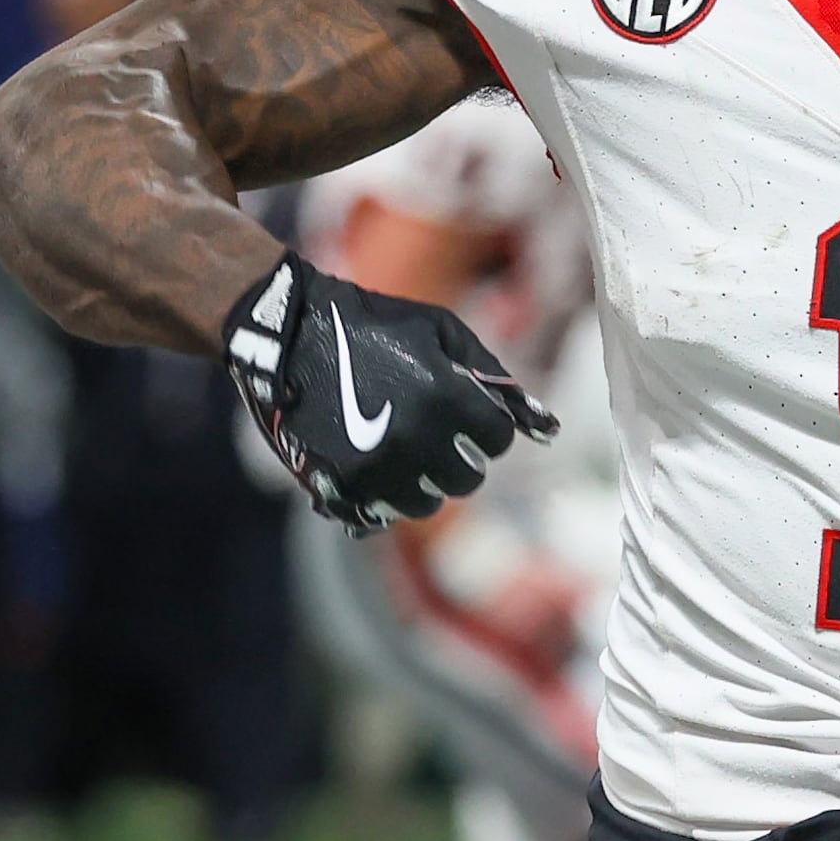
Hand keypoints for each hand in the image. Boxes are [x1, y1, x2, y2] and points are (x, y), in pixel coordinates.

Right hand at [223, 252, 556, 529]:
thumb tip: (548, 430)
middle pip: (466, 479)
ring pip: (425, 505)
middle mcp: (416, 440)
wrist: (290, 333)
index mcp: (446, 397)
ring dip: (420, 479)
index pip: (497, 440)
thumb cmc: (375, 324)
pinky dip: (380, 496)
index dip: (484, 423)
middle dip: (456, 455)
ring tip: (397, 441)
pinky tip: (370, 461)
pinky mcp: (340, 487)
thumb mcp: (442, 331)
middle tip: (430, 426)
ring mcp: (376, 470)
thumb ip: (495, 378)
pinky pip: (380, 515)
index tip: (462, 408)